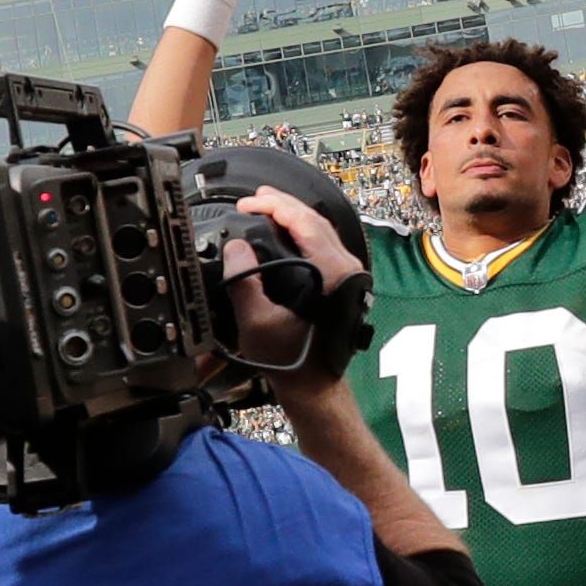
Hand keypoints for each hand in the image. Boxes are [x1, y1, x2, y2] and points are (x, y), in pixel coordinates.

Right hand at [226, 186, 363, 382]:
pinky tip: (287, 232)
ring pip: (322, 231)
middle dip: (284, 204)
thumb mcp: (257, 322)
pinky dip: (304, 232)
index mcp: (333, 273)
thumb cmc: (291, 362)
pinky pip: (325, 245)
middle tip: (256, 197)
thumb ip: (244, 281)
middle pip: (316, 220)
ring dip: (294, 215)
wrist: (315, 387)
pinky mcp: (344, 284)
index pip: (305, 222)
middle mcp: (347, 270)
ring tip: (268, 207)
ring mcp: (349, 276)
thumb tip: (236, 247)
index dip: (274, 206)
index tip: (249, 204)